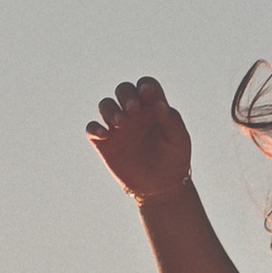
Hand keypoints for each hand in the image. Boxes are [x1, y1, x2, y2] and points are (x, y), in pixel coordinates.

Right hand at [88, 76, 193, 204]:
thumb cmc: (174, 160)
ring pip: (106, 105)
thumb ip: (172, 120)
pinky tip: (104, 135)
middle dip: (125, 94)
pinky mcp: (104, 142)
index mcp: (153, 107)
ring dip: (109, 109)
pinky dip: (94, 128)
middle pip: (123, 90)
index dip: (145, 85)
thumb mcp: (179, 140)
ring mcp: (117, 126)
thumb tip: (159, 104)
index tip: (147, 92)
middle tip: (133, 109)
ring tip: (120, 122)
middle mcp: (133, 113)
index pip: (147, 86)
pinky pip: (92, 129)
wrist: (161, 187)